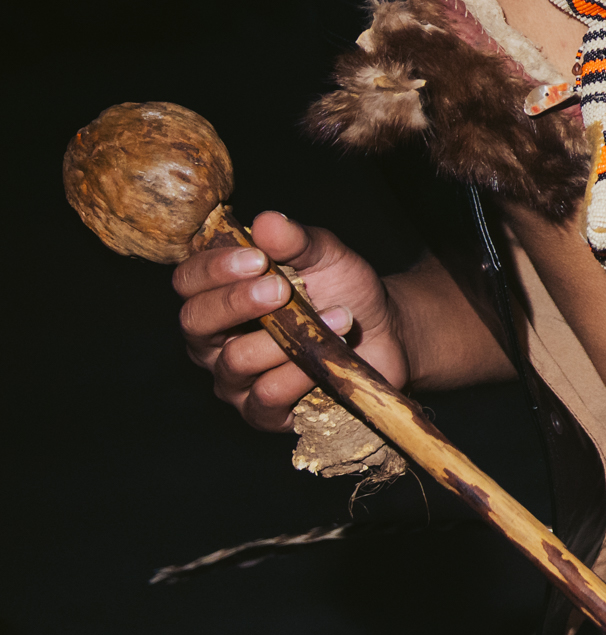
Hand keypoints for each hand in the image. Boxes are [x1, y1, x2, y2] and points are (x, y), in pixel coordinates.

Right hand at [170, 211, 404, 430]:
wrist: (386, 333)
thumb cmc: (344, 290)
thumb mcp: (328, 256)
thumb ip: (298, 241)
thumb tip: (266, 221)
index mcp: (219, 297)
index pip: (189, 282)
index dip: (213, 268)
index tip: (257, 257)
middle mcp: (215, 341)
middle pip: (195, 322)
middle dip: (236, 302)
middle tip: (280, 288)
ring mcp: (235, 380)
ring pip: (235, 361)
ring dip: (288, 338)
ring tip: (338, 317)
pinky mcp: (262, 413)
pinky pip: (266, 396)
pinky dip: (301, 373)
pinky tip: (331, 353)